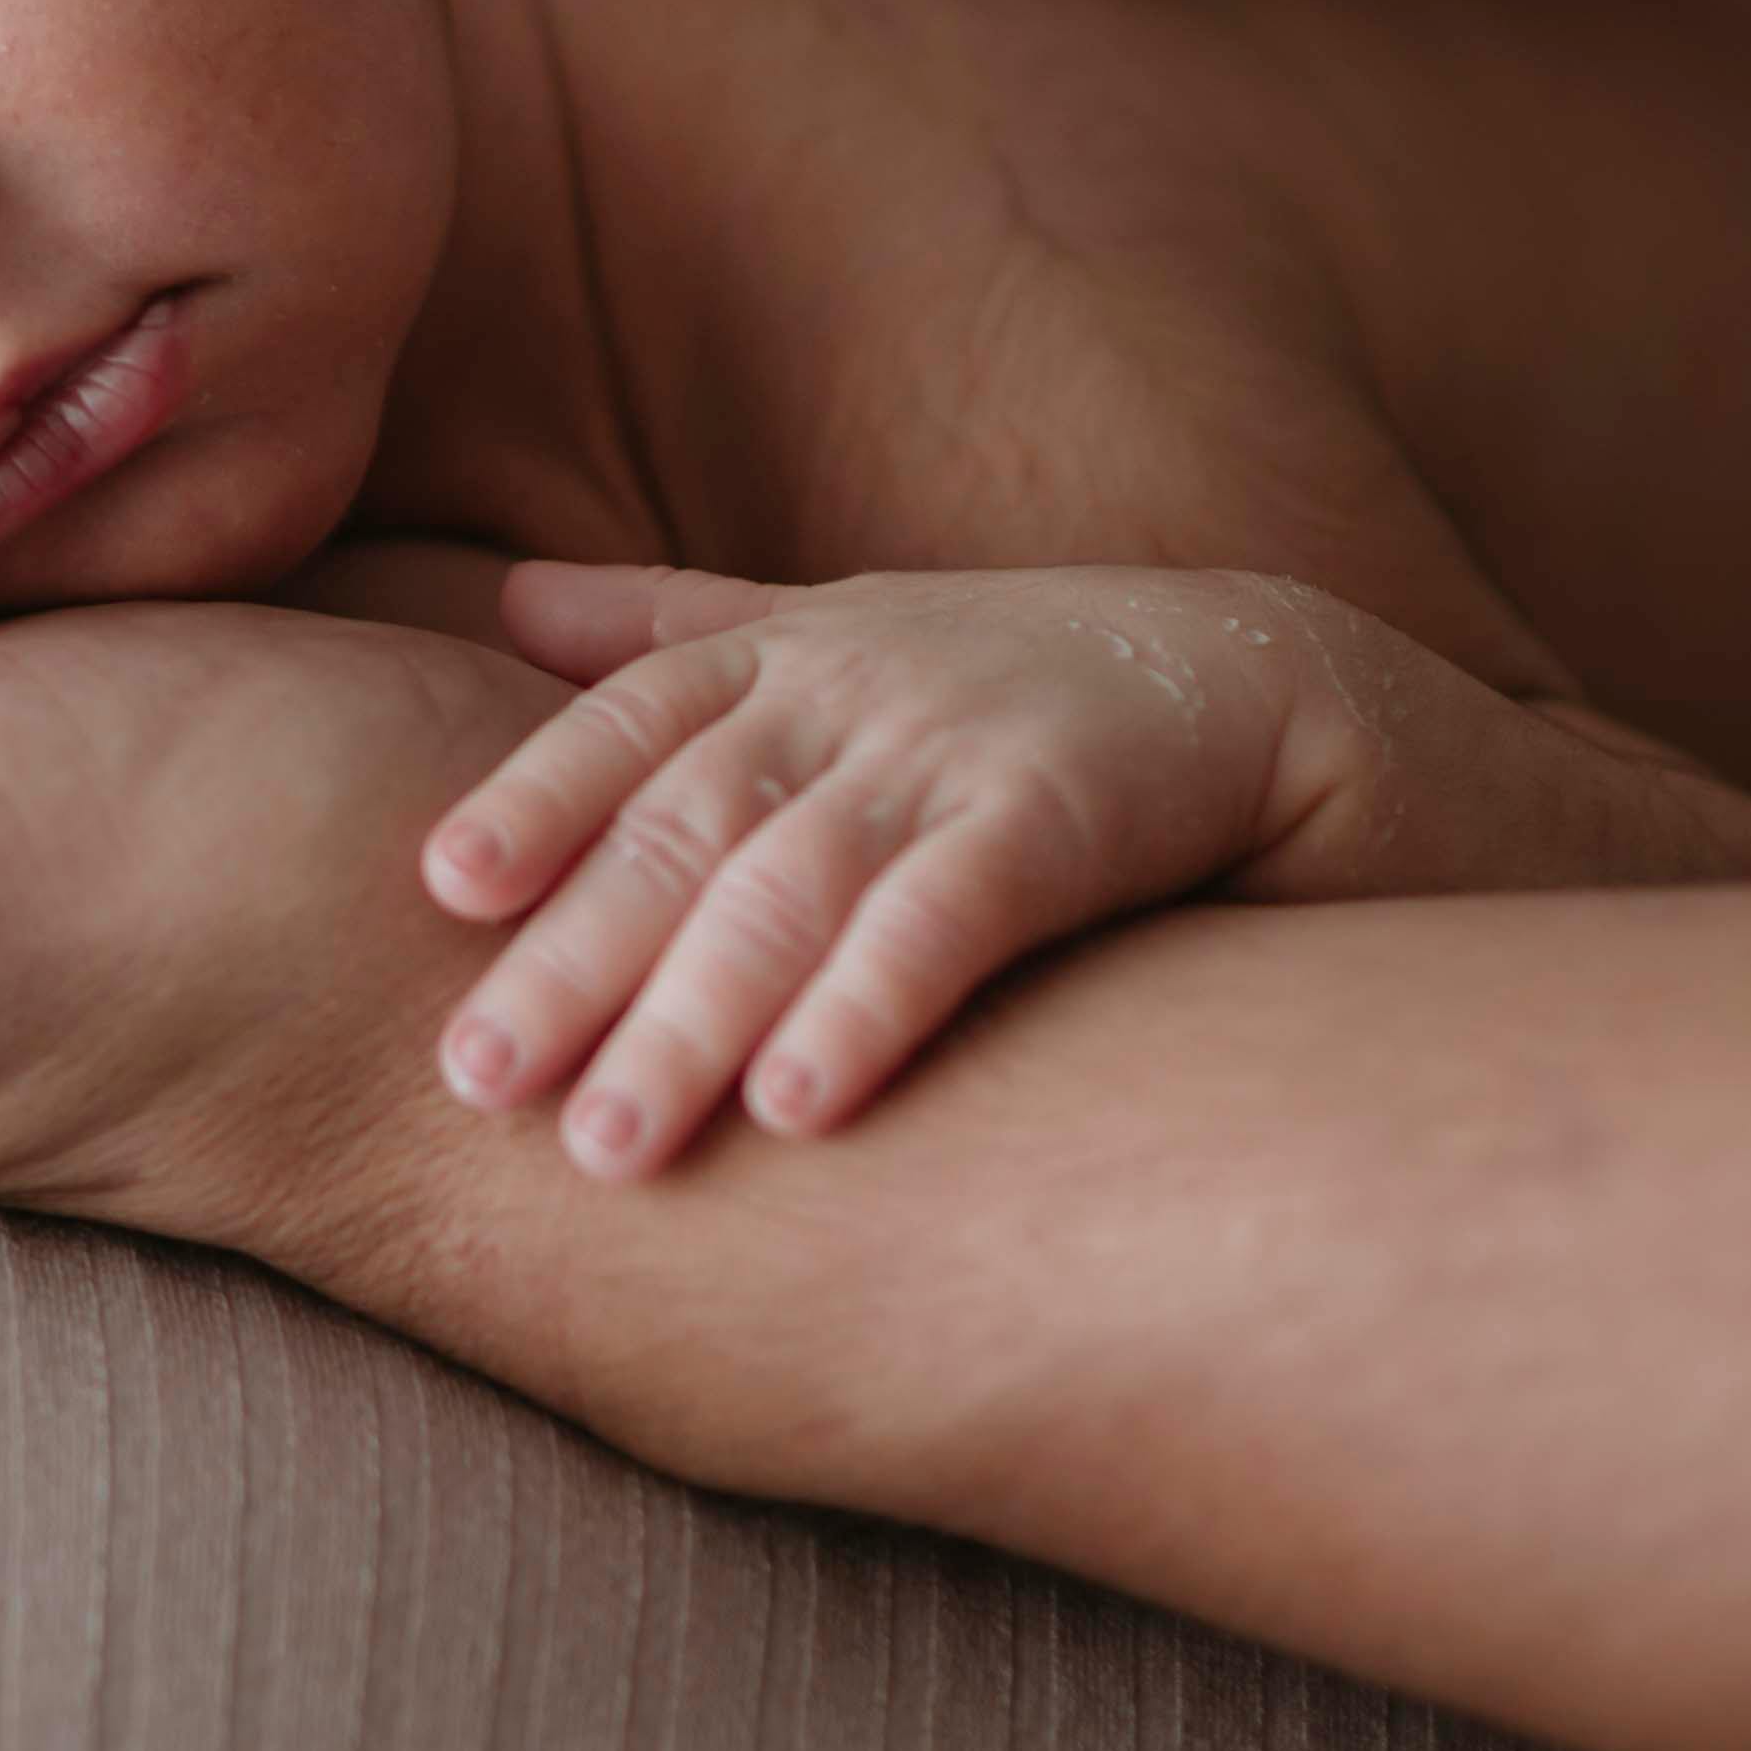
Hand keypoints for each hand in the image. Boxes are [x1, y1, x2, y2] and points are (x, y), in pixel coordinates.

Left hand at [428, 561, 1750, 1173]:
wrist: (1314, 696)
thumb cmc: (1053, 695)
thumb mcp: (856, 637)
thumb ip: (681, 633)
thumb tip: (502, 605)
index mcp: (801, 650)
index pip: (634, 725)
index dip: (535, 799)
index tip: (436, 895)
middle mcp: (868, 679)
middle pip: (690, 825)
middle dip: (580, 956)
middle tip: (476, 1083)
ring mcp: (975, 734)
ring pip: (798, 881)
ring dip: (697, 1014)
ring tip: (612, 1146)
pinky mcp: (1092, 803)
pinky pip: (961, 910)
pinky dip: (877, 1001)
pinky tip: (807, 1106)